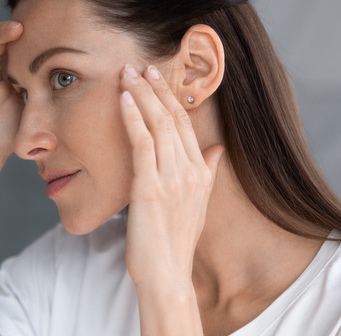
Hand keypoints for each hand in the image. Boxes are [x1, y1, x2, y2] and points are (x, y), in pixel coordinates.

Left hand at [119, 64, 223, 287]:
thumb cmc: (175, 242)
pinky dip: (132, 117)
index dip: (170, 97)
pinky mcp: (149, 187)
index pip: (185, 124)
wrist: (167, 274)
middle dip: (155, 88)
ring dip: (140, 95)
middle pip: (172, 118)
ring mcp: (171, 178)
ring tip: (127, 73)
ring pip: (157, 124)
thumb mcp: (198, 204)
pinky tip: (123, 99)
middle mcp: (189, 171)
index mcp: (200, 173)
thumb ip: (208, 173)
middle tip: (140, 65)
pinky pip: (141, 143)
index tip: (156, 77)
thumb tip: (217, 149)